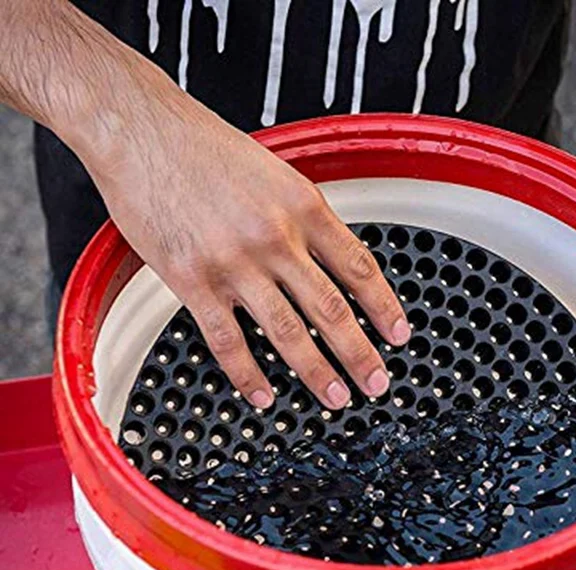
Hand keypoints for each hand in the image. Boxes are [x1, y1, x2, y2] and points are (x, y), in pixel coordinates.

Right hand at [76, 69, 409, 410]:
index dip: (384, 307)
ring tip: (336, 397)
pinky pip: (227, 341)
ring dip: (317, 373)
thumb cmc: (205, 147)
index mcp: (302, 206)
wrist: (141, 130)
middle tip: (377, 382)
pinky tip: (262, 395)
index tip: (398, 334)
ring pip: (287, 332)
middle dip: (360, 355)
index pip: (359, 267)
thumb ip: (304, 216)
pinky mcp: (192, 280)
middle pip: (331, 309)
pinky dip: (247, 375)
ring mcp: (234, 262)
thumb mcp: (275, 172)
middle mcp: (275, 237)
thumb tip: (329, 257)